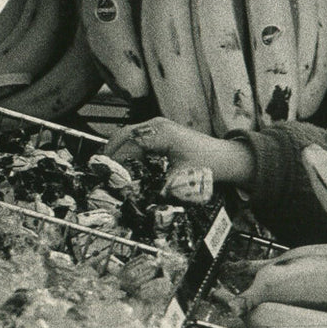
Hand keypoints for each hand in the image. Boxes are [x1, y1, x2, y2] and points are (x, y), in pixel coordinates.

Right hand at [104, 118, 253, 199]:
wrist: (227, 158)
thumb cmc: (208, 166)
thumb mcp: (182, 180)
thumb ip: (159, 189)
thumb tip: (138, 201)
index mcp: (160, 134)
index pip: (126, 143)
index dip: (112, 160)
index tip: (102, 176)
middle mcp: (156, 126)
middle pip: (122, 136)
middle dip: (109, 154)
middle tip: (99, 174)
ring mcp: (158, 127)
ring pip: (128, 136)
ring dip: (117, 152)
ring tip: (107, 172)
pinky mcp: (161, 132)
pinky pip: (137, 138)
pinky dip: (127, 150)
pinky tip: (123, 166)